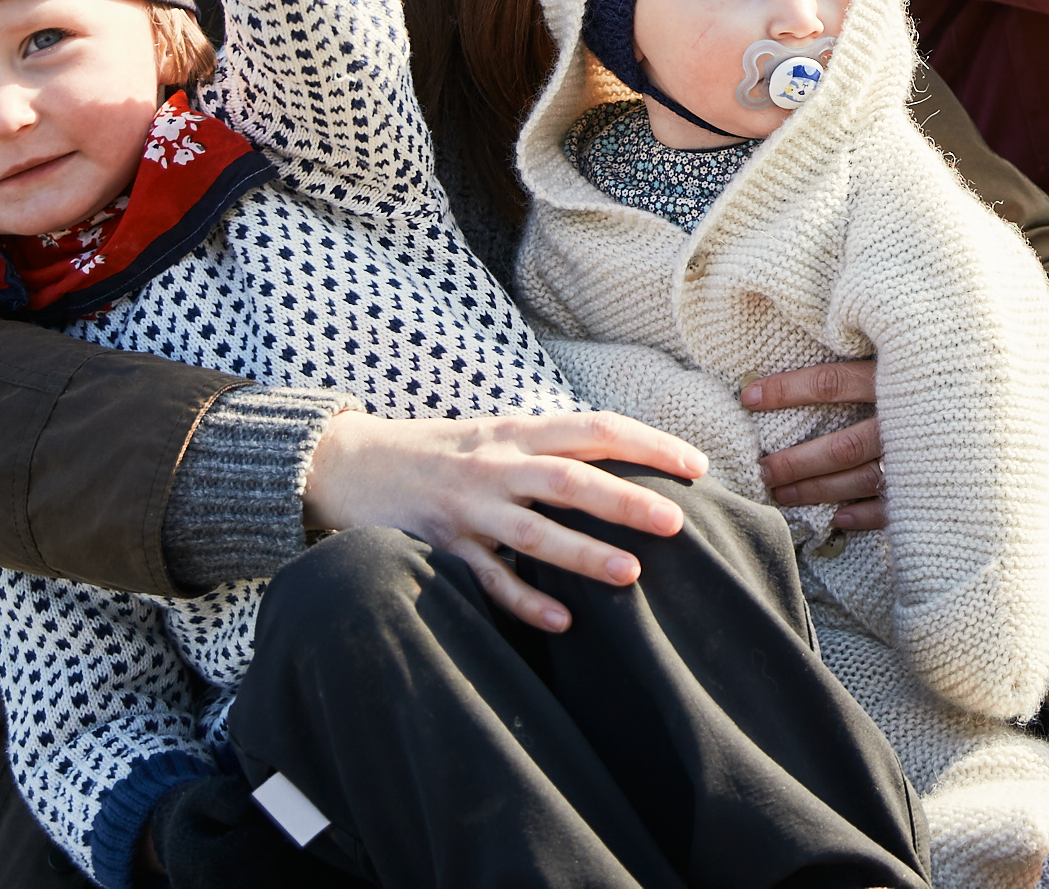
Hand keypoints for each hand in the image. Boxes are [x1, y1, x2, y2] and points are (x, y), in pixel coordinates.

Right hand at [299, 410, 706, 633]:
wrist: (352, 463)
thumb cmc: (443, 452)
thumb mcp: (498, 434)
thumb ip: (551, 447)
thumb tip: (627, 463)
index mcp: (519, 431)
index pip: (596, 428)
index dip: (649, 444)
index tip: (697, 466)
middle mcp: (497, 465)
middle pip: (571, 479)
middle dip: (626, 500)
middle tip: (677, 522)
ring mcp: (469, 508)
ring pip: (534, 532)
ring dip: (584, 554)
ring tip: (631, 575)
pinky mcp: (443, 547)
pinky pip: (489, 580)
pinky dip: (525, 601)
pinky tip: (563, 620)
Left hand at [745, 329, 1048, 532]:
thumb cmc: (990, 341)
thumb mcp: (943, 318)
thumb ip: (894, 320)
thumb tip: (835, 299)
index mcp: (912, 368)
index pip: (837, 381)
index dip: (789, 389)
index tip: (747, 397)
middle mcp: (921, 414)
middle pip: (845, 444)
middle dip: (797, 461)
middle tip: (757, 471)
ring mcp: (939, 453)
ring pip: (869, 479)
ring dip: (821, 491)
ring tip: (781, 495)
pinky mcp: (958, 480)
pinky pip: (906, 506)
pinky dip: (869, 516)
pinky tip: (837, 521)